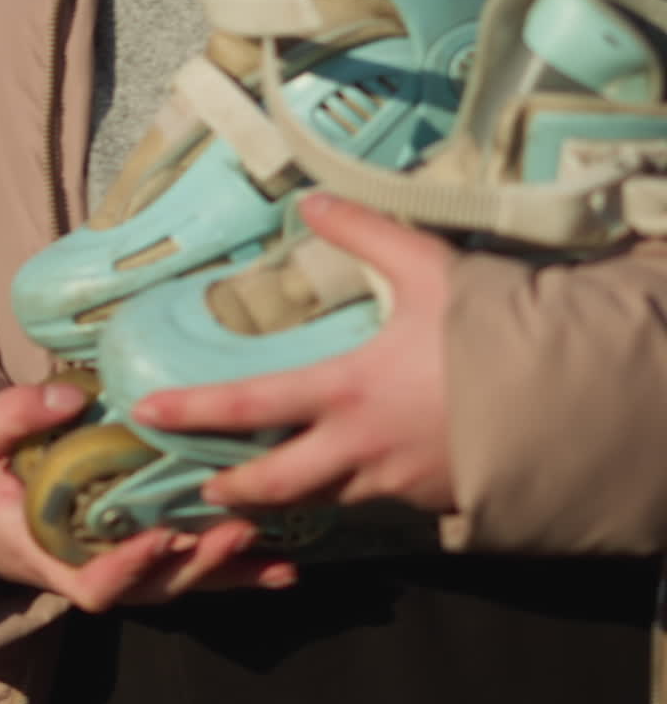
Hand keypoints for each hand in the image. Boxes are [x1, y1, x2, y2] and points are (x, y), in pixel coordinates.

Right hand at [0, 383, 296, 610]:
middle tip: (241, 531)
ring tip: (280, 557)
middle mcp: (93, 567)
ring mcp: (125, 561)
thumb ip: (15, 417)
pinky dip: (240, 569)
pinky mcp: (148, 546)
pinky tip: (286, 563)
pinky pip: (195, 563)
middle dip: (200, 564)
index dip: (130, 568)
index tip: (162, 537)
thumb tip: (71, 398)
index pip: (94, 584)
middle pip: (156, 588)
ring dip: (232, 573)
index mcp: (50, 551)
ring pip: (184, 581)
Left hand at [135, 194, 456, 515]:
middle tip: (202, 490)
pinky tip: (352, 481)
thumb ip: (362, 229)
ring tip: (264, 494)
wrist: (556, 397)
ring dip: (286, 501)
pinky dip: (348, 497)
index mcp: (344, 391)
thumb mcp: (422, 264)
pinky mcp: (428, 499)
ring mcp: (394, 482)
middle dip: (232, 492)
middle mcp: (358, 448)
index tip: (148, 415)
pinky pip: (375, 504)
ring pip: (324, 502)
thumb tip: (309, 200)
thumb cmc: (481, 330)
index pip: (250, 408)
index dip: (194, 413)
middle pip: (276, 485)